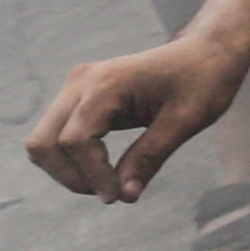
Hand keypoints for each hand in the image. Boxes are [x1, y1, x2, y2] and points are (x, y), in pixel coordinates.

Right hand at [26, 32, 249, 202]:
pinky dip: (72, 159)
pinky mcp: (79, 97)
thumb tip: (124, 196)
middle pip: (43, 142)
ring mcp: (75, 87)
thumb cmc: (203, 81)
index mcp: (106, 84)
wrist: (206, 52)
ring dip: (67, 171)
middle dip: (70, 177)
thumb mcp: (185, 122)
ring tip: (109, 184)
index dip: (92, 176)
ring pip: (43, 141)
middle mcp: (80, 82)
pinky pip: (57, 135)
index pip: (75, 141)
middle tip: (111, 193)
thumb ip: (150, 157)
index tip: (119, 197)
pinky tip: (104, 170)